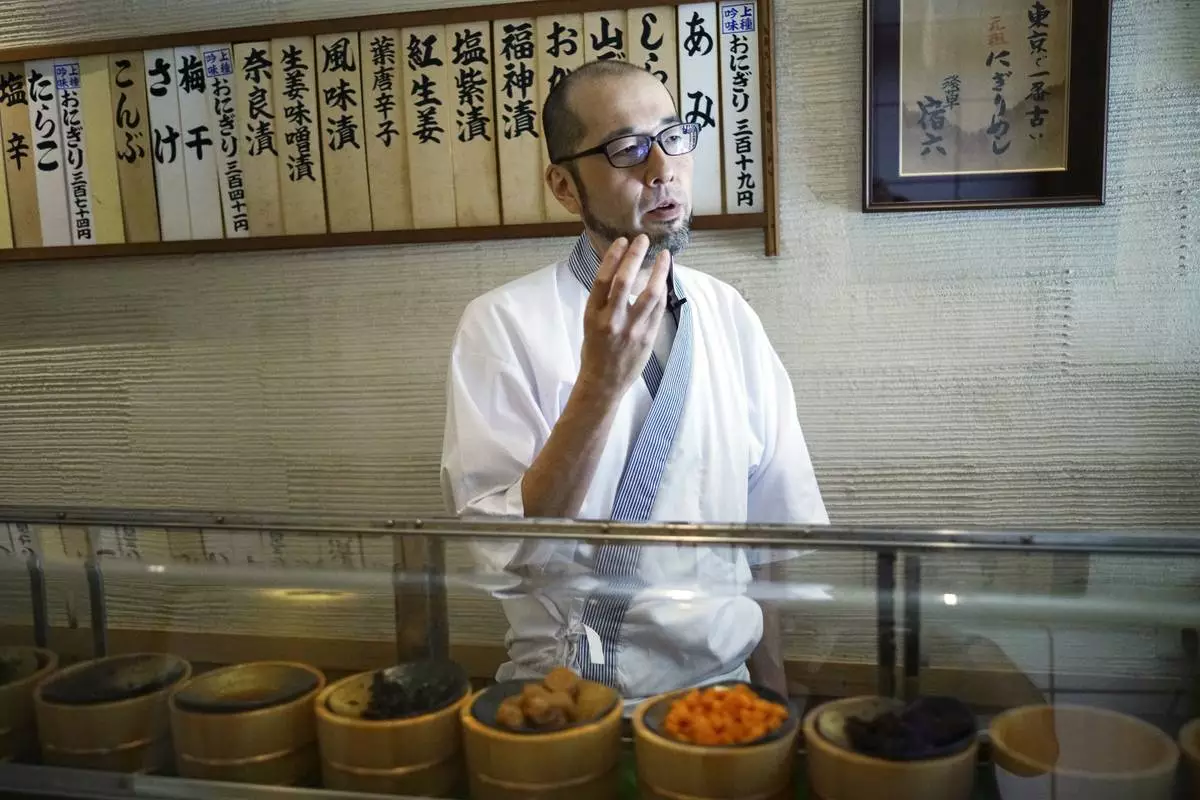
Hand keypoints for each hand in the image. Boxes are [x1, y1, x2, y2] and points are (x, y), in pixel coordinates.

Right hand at [577, 234, 670, 402]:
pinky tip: (664, 282)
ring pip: (649, 294)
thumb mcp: (591, 322)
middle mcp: (611, 320)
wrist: (603, 382)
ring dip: (658, 272)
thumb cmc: (595, 350)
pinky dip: (662, 293)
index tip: (622, 241)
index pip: (603, 278)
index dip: (613, 256)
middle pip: (624, 280)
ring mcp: (631, 330)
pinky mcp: (646, 338)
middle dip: (635, 256)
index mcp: (593, 314)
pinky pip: (658, 310)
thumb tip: (622, 271)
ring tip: (664, 257)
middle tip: (643, 240)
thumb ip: (605, 300)